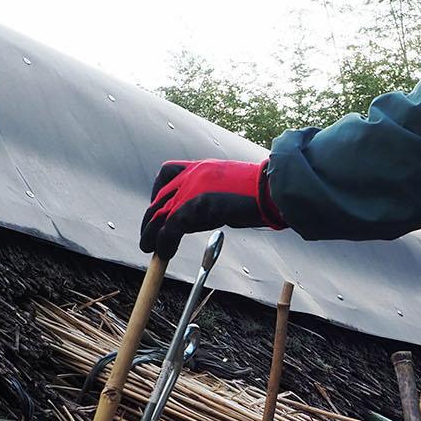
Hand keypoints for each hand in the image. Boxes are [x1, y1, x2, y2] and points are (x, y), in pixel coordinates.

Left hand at [139, 159, 286, 258]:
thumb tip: (203, 215)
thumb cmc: (260, 193)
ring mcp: (191, 189)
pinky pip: (169, 228)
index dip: (158, 193)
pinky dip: (163, 242)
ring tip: (148, 247)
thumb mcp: (229, 190)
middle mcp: (192, 174)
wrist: (271, 191)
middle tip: (149, 234)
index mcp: (202, 167)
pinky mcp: (194, 206)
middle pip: (160, 197)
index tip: (159, 207)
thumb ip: (212, 196)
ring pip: (160, 213)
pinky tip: (165, 252)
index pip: (167, 172)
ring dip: (151, 233)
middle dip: (151, 218)